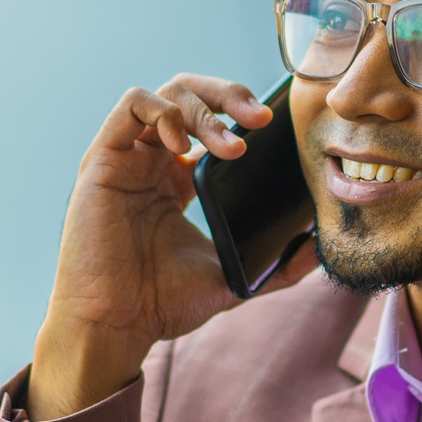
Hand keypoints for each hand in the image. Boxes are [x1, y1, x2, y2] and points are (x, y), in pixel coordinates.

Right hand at [28, 76, 318, 420]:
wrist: (116, 326)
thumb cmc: (161, 305)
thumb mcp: (233, 280)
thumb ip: (277, 267)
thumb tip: (318, 250)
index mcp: (177, 180)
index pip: (211, 122)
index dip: (241, 115)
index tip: (274, 129)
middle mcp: (151, 162)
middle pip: (191, 96)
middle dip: (230, 96)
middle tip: (262, 118)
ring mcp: (127, 158)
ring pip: (167, 95)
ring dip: (206, 108)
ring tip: (233, 146)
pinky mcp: (103, 160)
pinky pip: (131, 105)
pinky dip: (163, 110)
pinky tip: (184, 144)